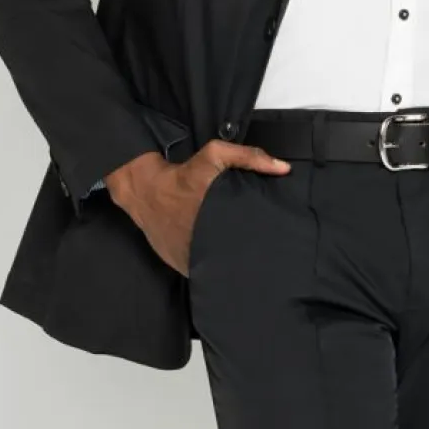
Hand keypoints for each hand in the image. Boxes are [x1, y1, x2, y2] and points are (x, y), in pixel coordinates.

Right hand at [104, 139, 291, 274]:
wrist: (145, 191)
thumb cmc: (183, 175)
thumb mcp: (214, 154)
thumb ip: (249, 157)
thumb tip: (284, 168)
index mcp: (220, 219)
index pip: (251, 240)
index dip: (265, 242)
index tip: (278, 241)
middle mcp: (209, 244)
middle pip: (240, 257)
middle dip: (253, 255)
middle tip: (265, 251)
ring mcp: (195, 260)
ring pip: (223, 269)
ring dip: (232, 265)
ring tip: (246, 260)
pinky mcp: (183, 268)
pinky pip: (205, 273)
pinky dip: (214, 270)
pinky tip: (222, 264)